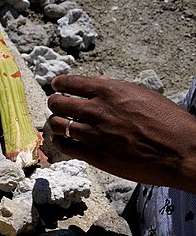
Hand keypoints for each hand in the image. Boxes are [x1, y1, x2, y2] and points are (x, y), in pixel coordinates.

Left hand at [47, 75, 195, 193]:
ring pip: (56, 125)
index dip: (59, 84)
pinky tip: (64, 141)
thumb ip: (117, 89)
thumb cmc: (169, 122)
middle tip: (57, 106)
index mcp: (109, 91)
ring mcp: (92, 133)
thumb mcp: (144, 96)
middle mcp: (96, 110)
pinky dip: (59, 142)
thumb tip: (98, 81)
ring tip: (60, 125)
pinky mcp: (92, 154)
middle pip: (57, 102)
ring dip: (56, 124)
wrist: (180, 152)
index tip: (56, 86)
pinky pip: (63, 146)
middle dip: (55, 103)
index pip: (70, 82)